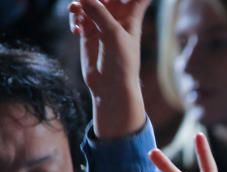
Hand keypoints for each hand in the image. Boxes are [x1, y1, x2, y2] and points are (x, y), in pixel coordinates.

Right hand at [69, 0, 150, 137]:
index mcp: (131, 15)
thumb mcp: (112, 33)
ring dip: (79, 3)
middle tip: (84, 1)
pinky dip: (75, 18)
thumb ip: (98, 11)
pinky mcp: (88, 32)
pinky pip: (79, 16)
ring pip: (88, 2)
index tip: (111, 1)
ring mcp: (102, 23)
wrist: (111, 87)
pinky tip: (76, 31)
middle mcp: (117, 17)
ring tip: (74, 11)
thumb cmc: (121, 62)